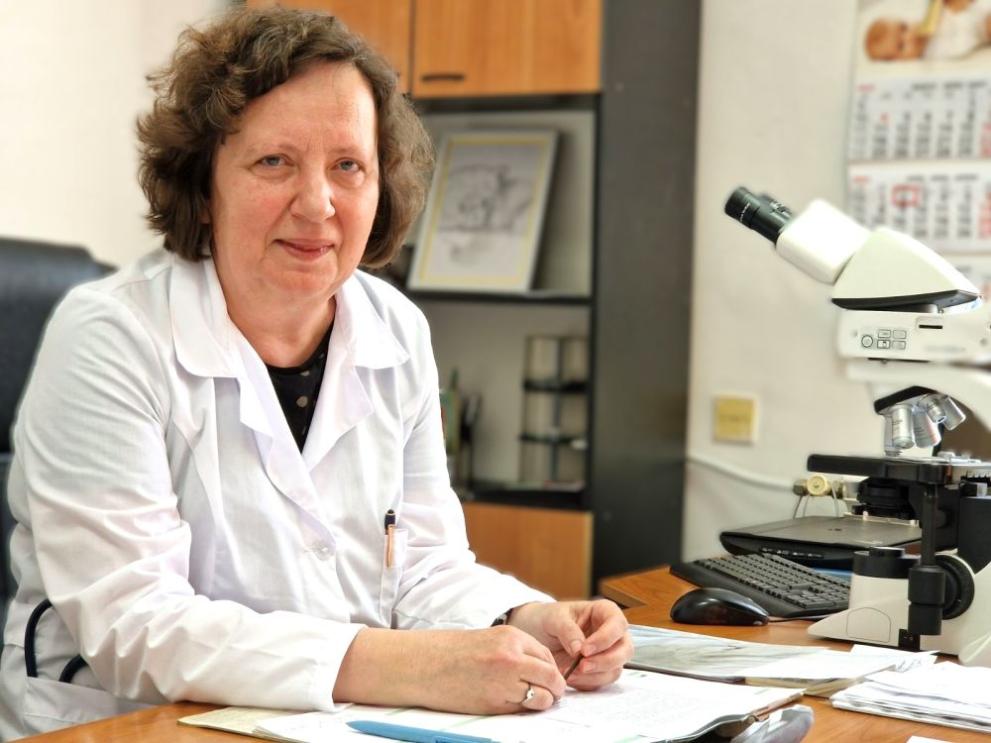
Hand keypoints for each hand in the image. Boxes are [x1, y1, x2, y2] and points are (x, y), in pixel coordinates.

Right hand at [335, 626, 565, 714]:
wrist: (423, 664)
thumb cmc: (452, 652)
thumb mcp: (490, 640)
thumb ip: (516, 651)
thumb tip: (542, 670)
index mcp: (512, 637)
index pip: (548, 657)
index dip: (552, 671)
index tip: (550, 679)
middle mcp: (512, 657)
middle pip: (552, 677)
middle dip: (554, 689)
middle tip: (551, 695)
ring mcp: (505, 681)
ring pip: (542, 697)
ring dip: (541, 702)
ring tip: (531, 702)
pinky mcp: (495, 703)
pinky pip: (521, 709)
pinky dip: (522, 710)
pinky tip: (511, 705)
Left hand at [509, 600, 631, 690]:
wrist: (534, 633)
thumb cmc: (547, 618)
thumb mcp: (553, 618)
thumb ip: (567, 630)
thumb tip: (579, 649)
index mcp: (604, 612)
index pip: (617, 624)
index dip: (605, 639)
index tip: (585, 650)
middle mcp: (611, 633)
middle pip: (625, 650)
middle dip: (605, 661)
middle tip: (581, 666)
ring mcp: (607, 653)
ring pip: (615, 669)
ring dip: (595, 675)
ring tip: (570, 673)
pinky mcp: (599, 670)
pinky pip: (602, 682)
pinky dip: (587, 683)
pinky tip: (570, 678)